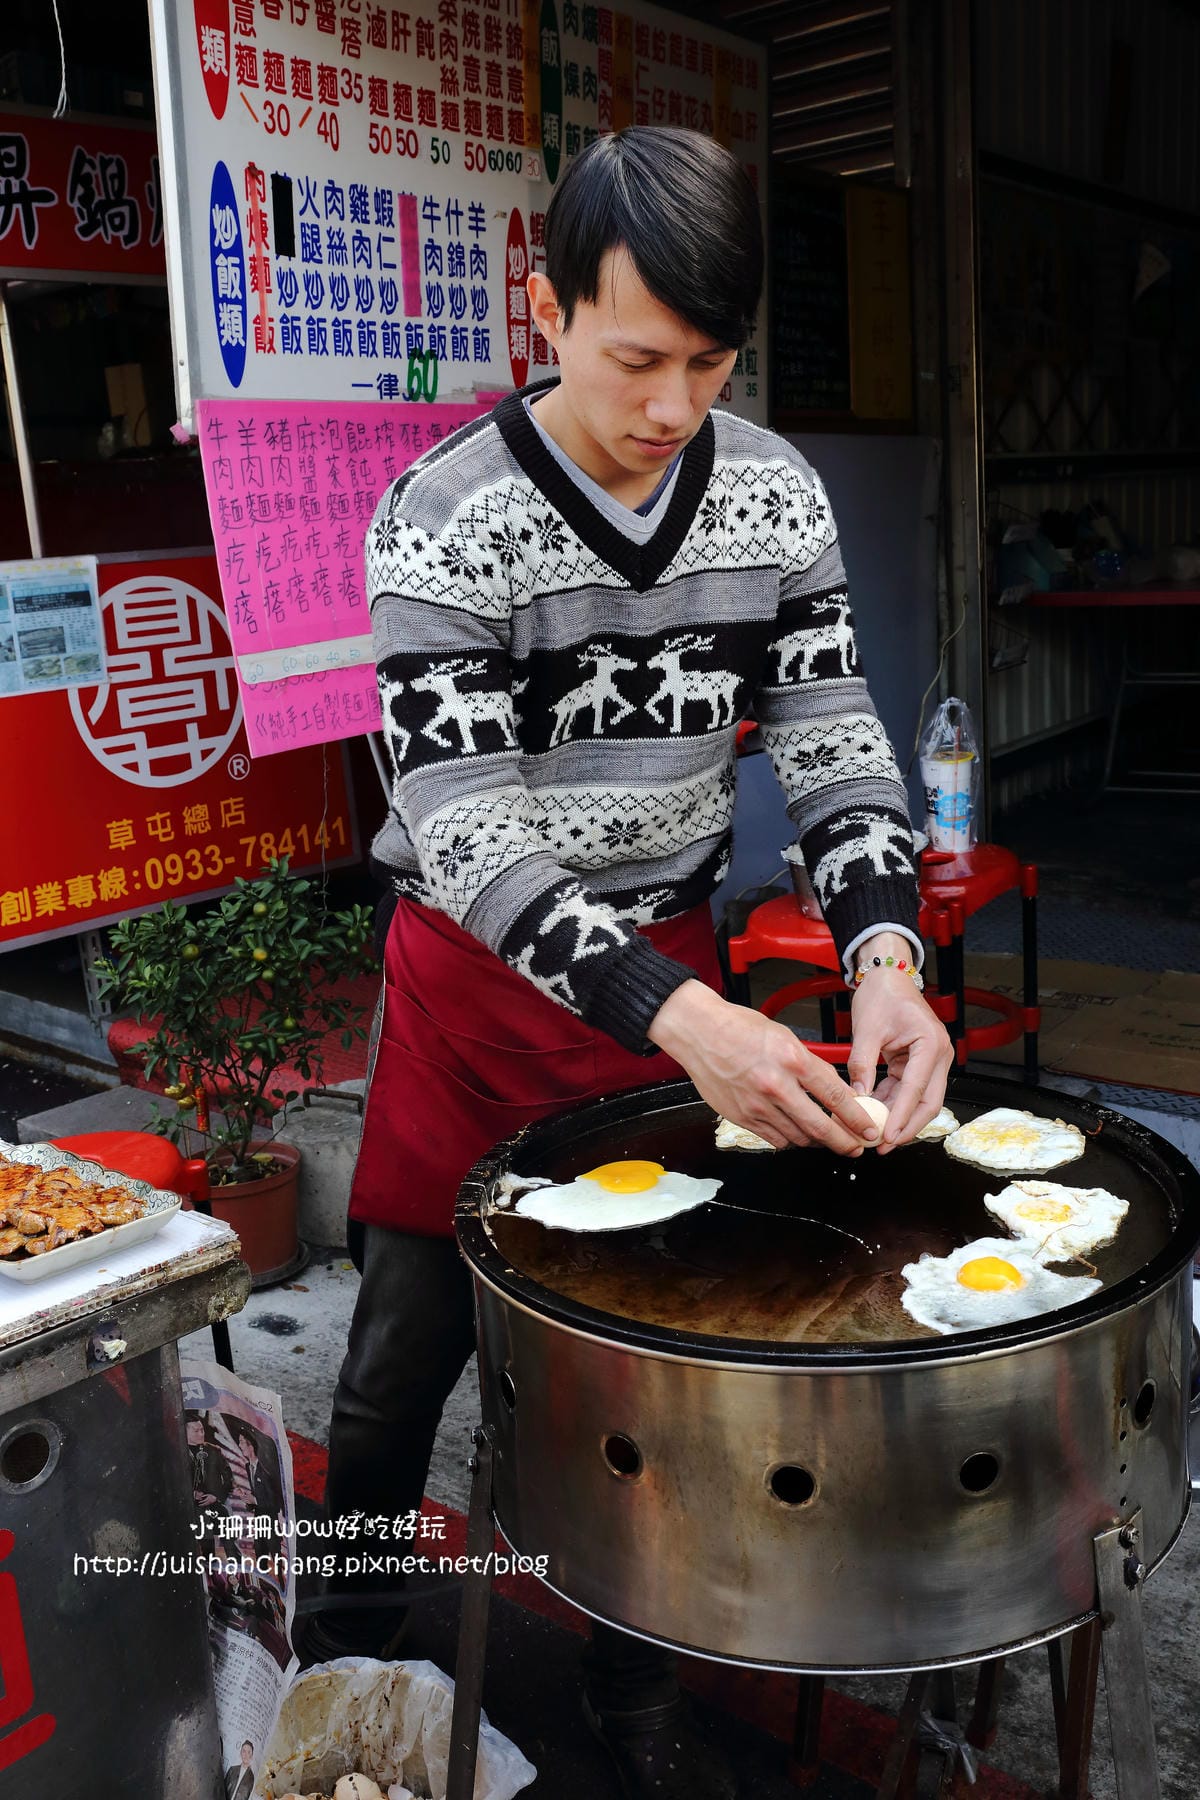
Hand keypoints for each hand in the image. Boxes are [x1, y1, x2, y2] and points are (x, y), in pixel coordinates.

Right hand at [647, 980, 881, 1153]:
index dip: (857, 1118)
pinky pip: (774, 1139)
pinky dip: (789, 1139)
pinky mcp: (742, 1117)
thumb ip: (810, 1065)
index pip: (835, 1096)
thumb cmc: (739, 1028)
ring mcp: (757, 1105)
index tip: (868, 1129)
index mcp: (793, 1059)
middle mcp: (776, 1085)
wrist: (699, 1032)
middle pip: (820, 1127)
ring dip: (816, 1141)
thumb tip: (833, 1090)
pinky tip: (794, 1132)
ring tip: (825, 1139)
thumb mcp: (785, 1036)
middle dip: (844, 1142)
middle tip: (856, 1148)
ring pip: (798, 1137)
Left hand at [847, 968, 953, 1150]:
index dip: (901, 1116)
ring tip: (875, 1135)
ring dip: (899, 1119)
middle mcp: (938, 1055)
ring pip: (920, 1101)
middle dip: (907, 1127)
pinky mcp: (919, 1064)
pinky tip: (875, 1116)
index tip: (887, 1136)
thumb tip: (857, 1097)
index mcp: (931, 1043)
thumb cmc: (882, 995)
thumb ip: (862, 1064)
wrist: (888, 978)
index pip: (916, 1089)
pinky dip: (893, 1105)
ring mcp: (931, 1061)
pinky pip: (908, 1091)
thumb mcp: (867, 1029)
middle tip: (883, 1146)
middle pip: (928, 1103)